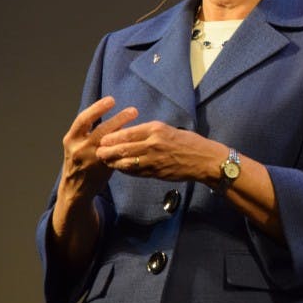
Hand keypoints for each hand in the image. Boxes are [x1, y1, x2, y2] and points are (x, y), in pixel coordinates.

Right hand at [59, 96, 138, 201]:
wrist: (74, 189)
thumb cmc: (80, 161)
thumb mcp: (78, 144)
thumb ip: (91, 132)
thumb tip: (115, 117)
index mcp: (71, 138)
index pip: (83, 119)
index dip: (97, 108)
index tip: (111, 100)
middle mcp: (79, 148)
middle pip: (101, 131)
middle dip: (118, 119)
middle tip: (133, 111)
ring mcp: (91, 160)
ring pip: (110, 144)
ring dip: (126, 134)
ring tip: (140, 127)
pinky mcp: (102, 170)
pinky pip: (116, 156)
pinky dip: (125, 147)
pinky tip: (137, 142)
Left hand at [96, 121, 224, 184]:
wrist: (204, 160)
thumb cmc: (189, 142)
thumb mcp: (169, 130)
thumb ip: (151, 132)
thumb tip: (132, 134)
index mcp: (156, 129)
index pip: (129, 133)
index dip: (113, 137)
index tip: (103, 138)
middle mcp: (153, 144)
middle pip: (124, 148)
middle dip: (108, 151)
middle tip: (97, 152)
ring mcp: (154, 160)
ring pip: (127, 162)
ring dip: (114, 162)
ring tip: (105, 162)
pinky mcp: (156, 173)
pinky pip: (136, 172)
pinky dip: (126, 171)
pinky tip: (120, 169)